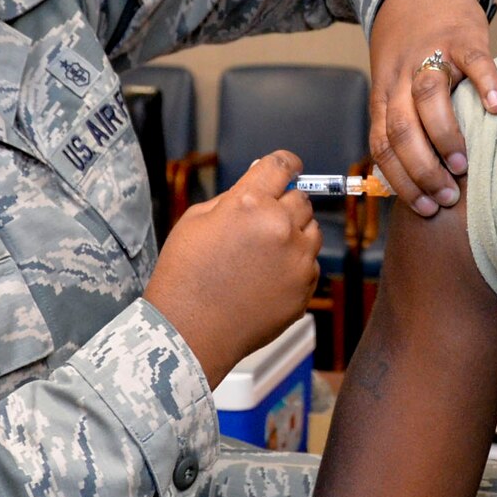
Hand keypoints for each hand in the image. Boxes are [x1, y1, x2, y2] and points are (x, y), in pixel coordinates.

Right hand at [144, 150, 320, 385]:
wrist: (189, 331)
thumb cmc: (184, 275)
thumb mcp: (195, 220)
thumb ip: (233, 196)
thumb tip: (259, 179)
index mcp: (250, 203)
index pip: (282, 165)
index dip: (286, 164)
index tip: (289, 168)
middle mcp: (281, 226)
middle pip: (302, 199)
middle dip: (285, 205)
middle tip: (261, 224)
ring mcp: (297, 259)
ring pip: (312, 231)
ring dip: (294, 235)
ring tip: (261, 256)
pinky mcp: (305, 287)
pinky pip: (310, 264)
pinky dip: (295, 266)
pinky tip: (265, 280)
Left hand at [367, 0, 496, 217]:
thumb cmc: (409, 47)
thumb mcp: (392, 84)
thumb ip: (400, 122)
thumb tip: (415, 180)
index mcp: (383, 94)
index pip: (382, 145)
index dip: (400, 181)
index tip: (424, 208)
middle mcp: (400, 77)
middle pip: (401, 128)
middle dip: (421, 169)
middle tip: (446, 195)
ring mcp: (430, 54)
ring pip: (428, 98)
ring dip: (444, 135)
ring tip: (462, 165)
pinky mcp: (460, 36)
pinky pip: (473, 61)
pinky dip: (486, 84)